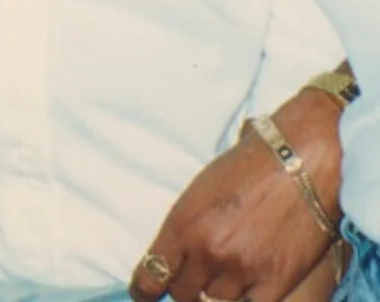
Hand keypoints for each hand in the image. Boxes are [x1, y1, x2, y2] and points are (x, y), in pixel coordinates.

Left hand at [130, 90, 342, 301]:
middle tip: (195, 275)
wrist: (300, 159)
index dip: (145, 289)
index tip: (145, 292)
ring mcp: (241, 270)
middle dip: (186, 286)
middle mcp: (207, 252)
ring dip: (217, 292)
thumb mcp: (200, 189)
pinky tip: (248, 287)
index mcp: (183, 224)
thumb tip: (178, 256)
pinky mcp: (274, 283)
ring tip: (226, 273)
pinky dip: (247, 298)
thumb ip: (187, 227)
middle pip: (183, 294)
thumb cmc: (248, 164)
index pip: (151, 276)